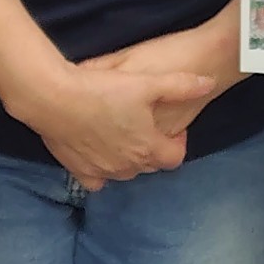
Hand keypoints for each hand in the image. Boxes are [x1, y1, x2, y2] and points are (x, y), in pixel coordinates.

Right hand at [14, 45, 219, 187]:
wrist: (53, 98)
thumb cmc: (102, 90)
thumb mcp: (147, 82)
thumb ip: (181, 85)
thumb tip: (209, 82)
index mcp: (148, 148)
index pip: (174, 157)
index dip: (178, 143)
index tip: (173, 129)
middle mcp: (128, 166)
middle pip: (151, 165)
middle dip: (155, 150)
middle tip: (149, 129)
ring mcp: (103, 171)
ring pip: (126, 172)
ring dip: (131, 158)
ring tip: (125, 136)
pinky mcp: (79, 171)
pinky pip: (97, 180)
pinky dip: (102, 171)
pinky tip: (100, 154)